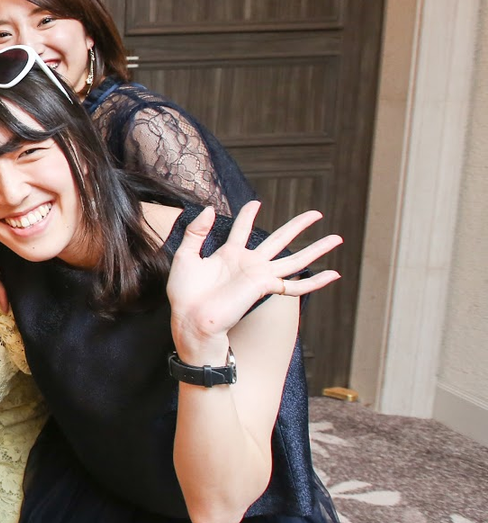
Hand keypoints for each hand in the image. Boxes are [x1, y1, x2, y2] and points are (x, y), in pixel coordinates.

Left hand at [167, 202, 341, 358]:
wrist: (190, 318)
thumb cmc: (185, 294)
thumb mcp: (185, 255)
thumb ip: (196, 231)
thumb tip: (208, 208)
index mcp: (228, 255)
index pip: (242, 230)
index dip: (248, 216)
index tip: (256, 203)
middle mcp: (248, 264)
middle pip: (279, 239)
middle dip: (297, 226)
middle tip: (316, 213)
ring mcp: (260, 276)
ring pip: (295, 260)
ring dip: (316, 249)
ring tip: (337, 237)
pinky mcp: (265, 287)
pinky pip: (296, 286)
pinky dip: (315, 281)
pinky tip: (333, 274)